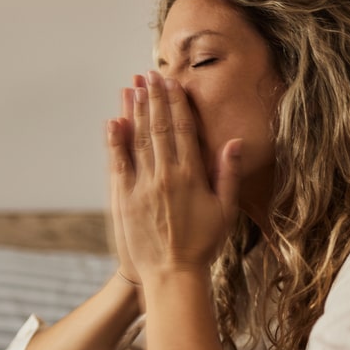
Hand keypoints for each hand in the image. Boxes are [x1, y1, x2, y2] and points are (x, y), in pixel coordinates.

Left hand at [107, 69, 242, 284]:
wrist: (172, 275)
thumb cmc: (202, 245)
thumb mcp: (225, 210)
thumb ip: (228, 174)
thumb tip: (235, 142)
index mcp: (191, 176)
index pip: (183, 130)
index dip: (177, 103)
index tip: (173, 83)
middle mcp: (165, 176)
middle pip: (159, 128)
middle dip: (154, 98)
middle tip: (149, 75)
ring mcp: (142, 186)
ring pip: (138, 139)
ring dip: (135, 111)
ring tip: (133, 87)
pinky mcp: (123, 198)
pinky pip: (118, 163)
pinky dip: (115, 140)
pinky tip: (114, 120)